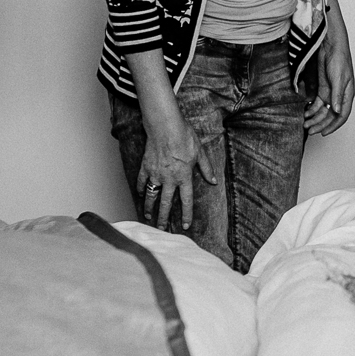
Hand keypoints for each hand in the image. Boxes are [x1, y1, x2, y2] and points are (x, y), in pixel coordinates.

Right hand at [138, 104, 217, 230]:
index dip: (186, 214)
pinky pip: (142, 181)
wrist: (165, 126)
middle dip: (163, 217)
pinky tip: (141, 194)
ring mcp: (156, 174)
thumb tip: (213, 181)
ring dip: (149, 207)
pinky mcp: (146, 167)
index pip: (186, 200)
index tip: (185, 225)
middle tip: (161, 229)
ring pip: (152, 195)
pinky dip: (141, 188)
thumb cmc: (184, 136)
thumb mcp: (200, 152)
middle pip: (165, 203)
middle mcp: (169, 179)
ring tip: (148, 217)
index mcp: (184, 177)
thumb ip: (206, 168)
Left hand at [307, 28, 354, 135]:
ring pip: (322, 111)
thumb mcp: (339, 78)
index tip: (324, 133)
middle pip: (330, 115)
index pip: (342, 115)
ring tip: (305, 123)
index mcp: (347, 95)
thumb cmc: (339, 58)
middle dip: (320, 124)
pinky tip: (304, 112)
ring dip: (314, 118)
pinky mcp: (322, 88)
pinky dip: (311, 109)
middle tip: (310, 130)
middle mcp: (339, 96)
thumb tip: (337, 110)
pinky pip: (317, 103)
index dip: (333, 126)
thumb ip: (337, 95)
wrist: (330, 45)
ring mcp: (330, 92)